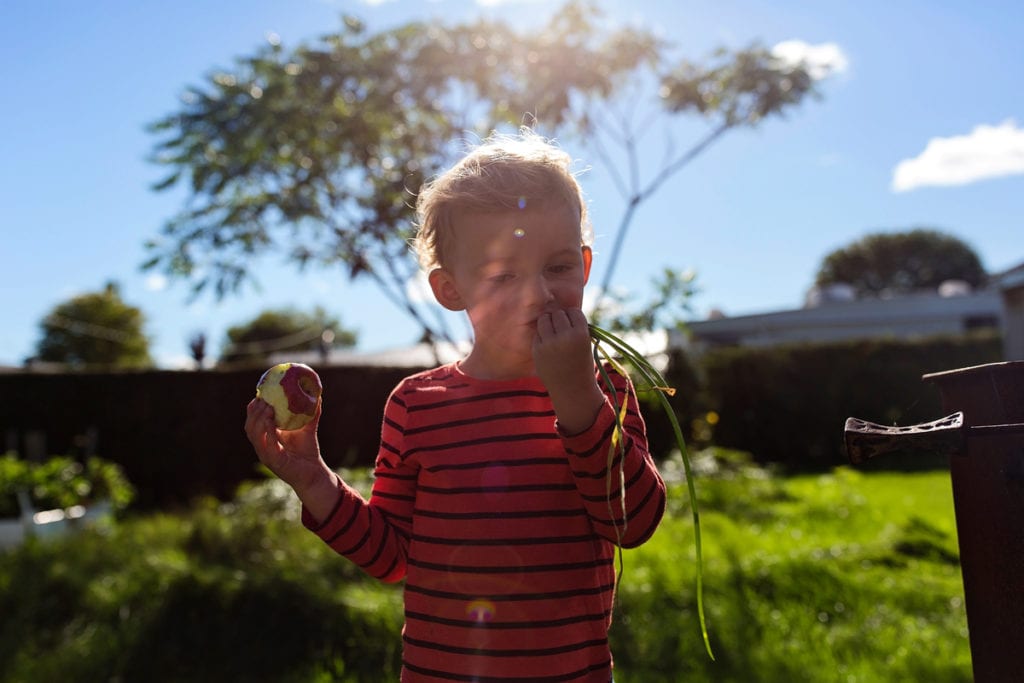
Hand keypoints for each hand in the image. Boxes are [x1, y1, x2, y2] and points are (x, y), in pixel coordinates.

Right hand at [244, 397, 329, 494]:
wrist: (314, 472)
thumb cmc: (308, 450)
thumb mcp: (307, 428)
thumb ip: (311, 413)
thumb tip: (317, 394)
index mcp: (266, 438)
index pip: (252, 421)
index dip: (253, 408)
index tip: (260, 395)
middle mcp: (263, 446)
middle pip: (250, 427)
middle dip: (255, 412)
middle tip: (264, 400)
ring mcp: (266, 455)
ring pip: (255, 436)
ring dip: (259, 420)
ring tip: (268, 408)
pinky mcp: (274, 462)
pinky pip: (267, 446)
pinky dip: (268, 433)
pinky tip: (271, 422)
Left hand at [533, 308, 604, 433]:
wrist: (572, 390)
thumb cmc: (581, 364)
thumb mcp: (585, 344)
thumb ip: (574, 327)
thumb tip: (558, 307)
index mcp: (581, 334)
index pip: (573, 312)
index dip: (572, 317)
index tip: (573, 326)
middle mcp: (564, 336)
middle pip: (558, 313)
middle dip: (560, 319)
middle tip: (562, 330)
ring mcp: (549, 343)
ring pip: (544, 319)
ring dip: (548, 322)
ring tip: (553, 333)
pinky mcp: (537, 350)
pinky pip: (537, 333)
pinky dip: (542, 335)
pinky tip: (548, 345)